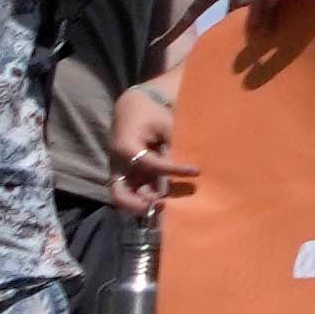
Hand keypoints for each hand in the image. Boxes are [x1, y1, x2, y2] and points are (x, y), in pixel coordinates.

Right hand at [108, 78, 185, 210]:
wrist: (132, 107)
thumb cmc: (150, 113)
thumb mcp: (165, 123)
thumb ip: (174, 143)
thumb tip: (193, 165)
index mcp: (126, 147)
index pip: (151, 165)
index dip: (174, 170)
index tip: (196, 171)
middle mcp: (118, 164)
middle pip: (120, 194)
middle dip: (139, 204)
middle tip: (162, 205)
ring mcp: (121, 171)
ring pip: (125, 197)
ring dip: (143, 204)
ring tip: (166, 206)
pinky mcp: (127, 174)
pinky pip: (134, 191)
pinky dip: (146, 197)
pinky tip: (166, 198)